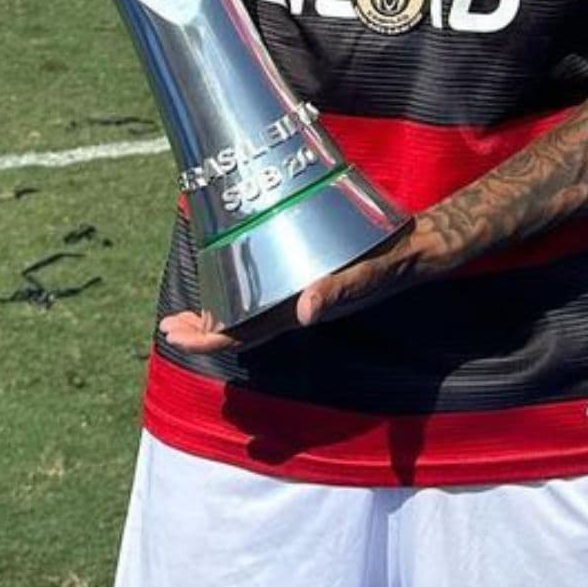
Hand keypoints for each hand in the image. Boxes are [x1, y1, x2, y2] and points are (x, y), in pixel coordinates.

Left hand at [156, 223, 426, 352]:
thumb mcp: (369, 271)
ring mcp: (301, 293)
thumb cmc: (393, 260)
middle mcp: (296, 305)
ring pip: (249, 314)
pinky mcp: (308, 276)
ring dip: (217, 314)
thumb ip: (339, 289)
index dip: (207, 337)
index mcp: (302, 308)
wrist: (420, 249)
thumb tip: (306, 311)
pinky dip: (240, 293)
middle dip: (202, 329)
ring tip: (188, 311)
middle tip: (167, 325)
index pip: (245, 333)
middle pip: (240, 328)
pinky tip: (233, 283)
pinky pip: (266, 295)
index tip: (174, 334)